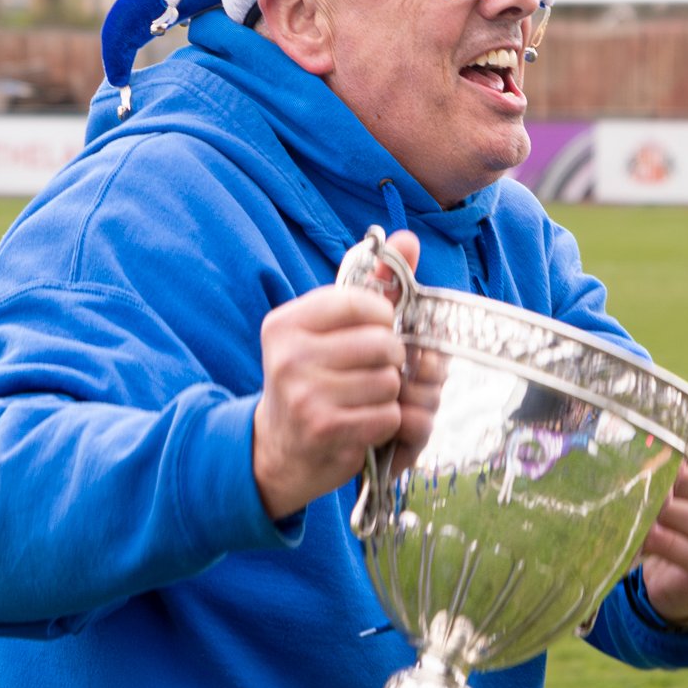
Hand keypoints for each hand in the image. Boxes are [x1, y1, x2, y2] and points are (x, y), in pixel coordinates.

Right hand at [253, 231, 421, 519]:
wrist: (280, 450)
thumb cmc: (312, 379)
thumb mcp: (328, 329)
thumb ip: (371, 283)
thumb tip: (407, 237)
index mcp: (286, 323)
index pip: (361, 302)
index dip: (383, 318)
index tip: (375, 331)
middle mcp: (289, 356)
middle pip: (383, 344)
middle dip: (391, 360)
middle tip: (375, 370)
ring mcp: (305, 395)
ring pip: (388, 381)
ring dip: (388, 394)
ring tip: (366, 398)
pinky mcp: (325, 429)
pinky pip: (388, 415)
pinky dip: (386, 421)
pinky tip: (364, 422)